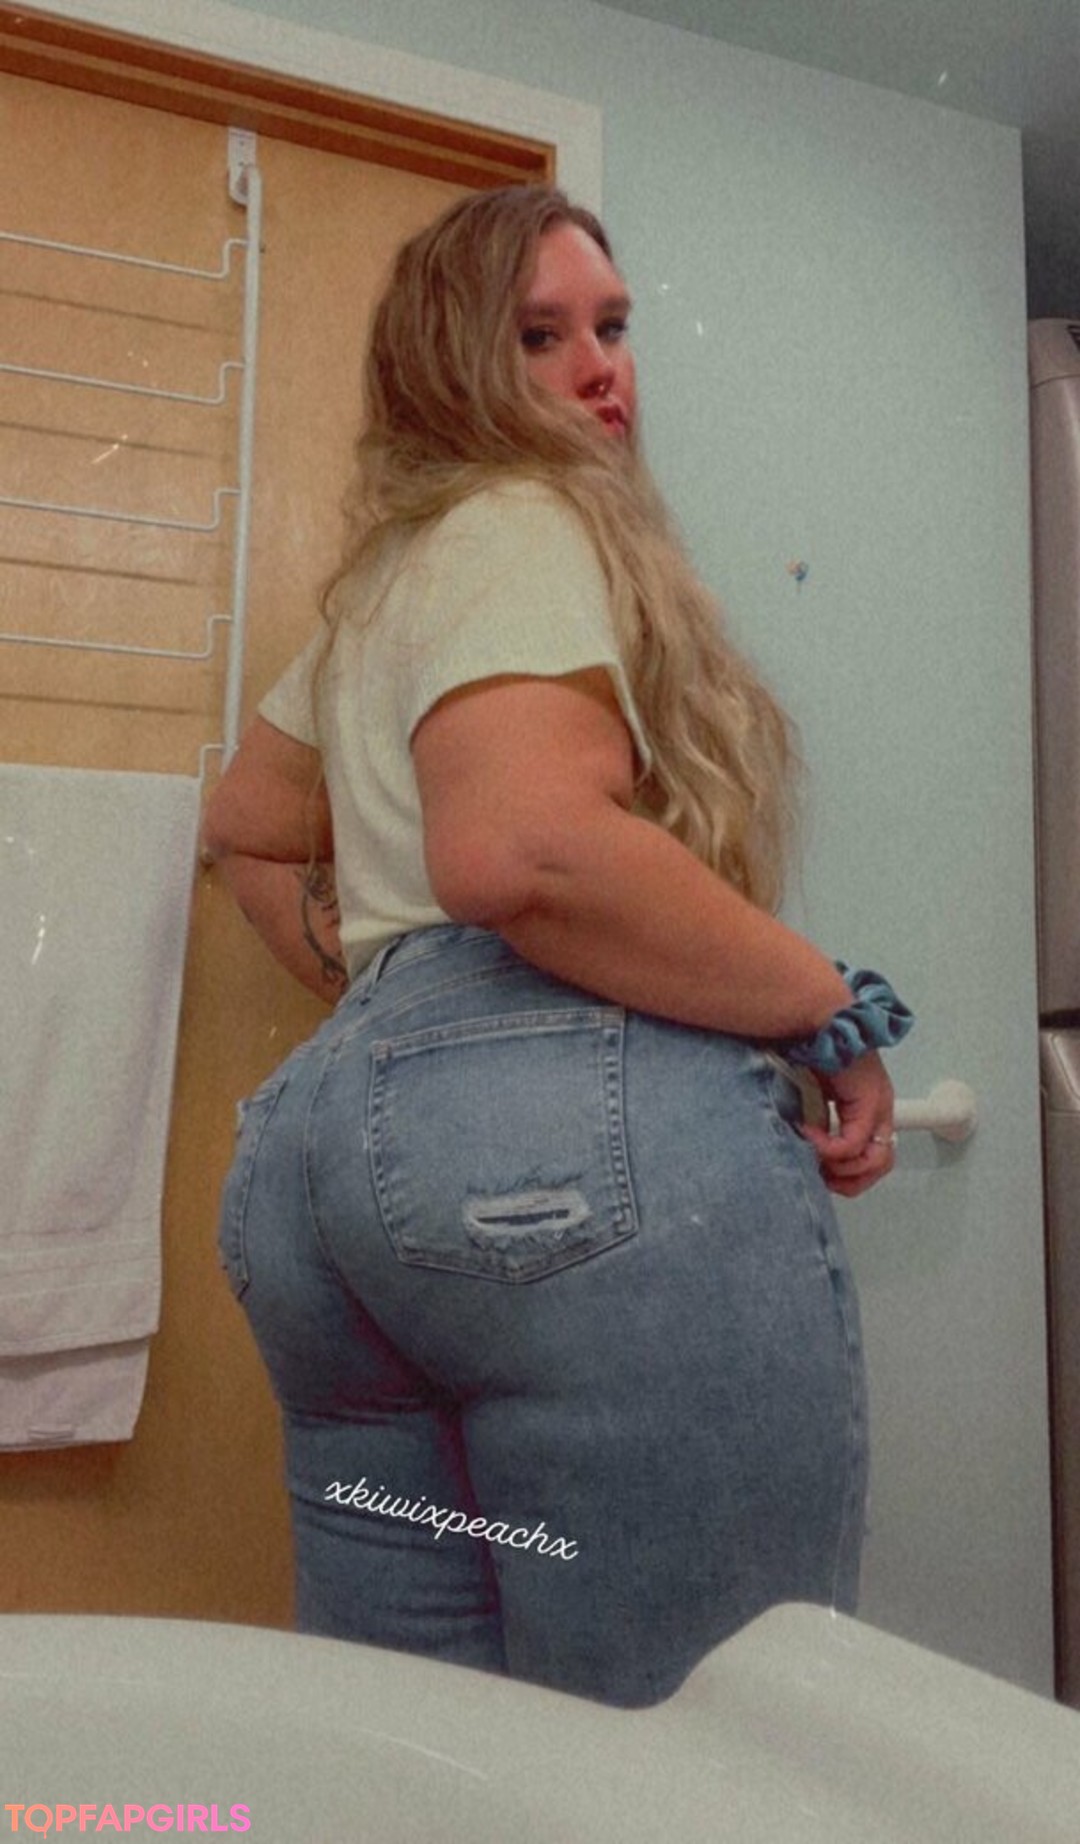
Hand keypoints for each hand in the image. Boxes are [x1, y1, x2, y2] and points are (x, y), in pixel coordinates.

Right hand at [799, 1051, 896, 1197]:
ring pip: (875, 1161)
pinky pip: (852, 1144)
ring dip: (842, 1170)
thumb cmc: (814, 1048)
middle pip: (881, 1165)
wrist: (818, 1020)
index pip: (875, 1155)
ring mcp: (878, 1106)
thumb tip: (810, 1148)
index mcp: (869, 1107)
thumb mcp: (815, 1096)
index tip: (824, 1173)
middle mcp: (880, 1109)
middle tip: (824, 1178)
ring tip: (816, 1158)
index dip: (851, 1173)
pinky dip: (828, 1148)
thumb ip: (819, 1122)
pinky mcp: (868, 1102)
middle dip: (851, 1181)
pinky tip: (809, 1134)